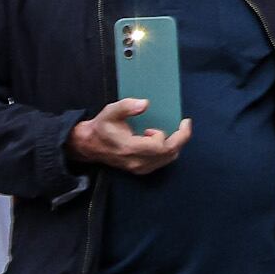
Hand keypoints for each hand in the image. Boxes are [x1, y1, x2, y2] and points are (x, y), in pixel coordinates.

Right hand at [69, 103, 188, 173]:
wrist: (89, 145)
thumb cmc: (101, 127)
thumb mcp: (110, 112)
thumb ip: (126, 106)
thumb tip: (145, 103)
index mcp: (130, 148)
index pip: (163, 146)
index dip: (179, 135)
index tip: (185, 122)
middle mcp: (137, 161)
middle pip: (170, 153)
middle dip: (180, 138)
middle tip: (181, 124)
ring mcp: (139, 168)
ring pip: (168, 158)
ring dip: (173, 143)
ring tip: (163, 130)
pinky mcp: (141, 170)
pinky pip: (162, 161)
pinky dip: (167, 150)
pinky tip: (158, 139)